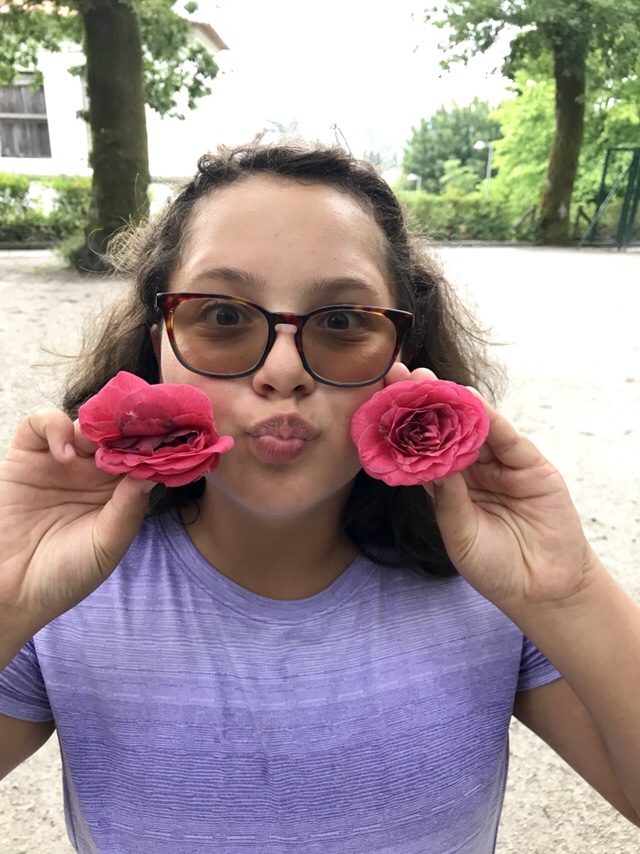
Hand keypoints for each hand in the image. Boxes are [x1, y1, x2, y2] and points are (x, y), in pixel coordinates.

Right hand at [0, 409, 151, 633]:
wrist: (11, 591)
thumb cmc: (64, 575)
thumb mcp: (106, 545)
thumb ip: (128, 509)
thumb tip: (153, 473)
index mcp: (117, 491)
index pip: (141, 455)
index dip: (154, 444)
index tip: (171, 435)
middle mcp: (92, 471)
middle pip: (117, 432)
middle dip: (130, 426)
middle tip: (140, 425)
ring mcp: (60, 460)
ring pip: (85, 422)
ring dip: (97, 426)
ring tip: (100, 447)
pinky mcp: (26, 454)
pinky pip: (42, 421)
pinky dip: (56, 427)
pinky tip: (64, 455)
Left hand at [384, 363, 597, 610]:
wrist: (542, 590)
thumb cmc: (495, 567)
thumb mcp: (460, 535)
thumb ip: (447, 500)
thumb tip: (428, 463)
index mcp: (449, 486)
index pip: (422, 449)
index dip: (402, 426)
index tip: (378, 401)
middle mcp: (473, 470)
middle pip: (446, 429)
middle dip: (423, 402)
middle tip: (398, 375)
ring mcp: (502, 466)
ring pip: (474, 427)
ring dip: (452, 402)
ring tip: (426, 380)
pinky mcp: (531, 466)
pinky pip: (507, 438)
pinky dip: (490, 419)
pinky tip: (469, 400)